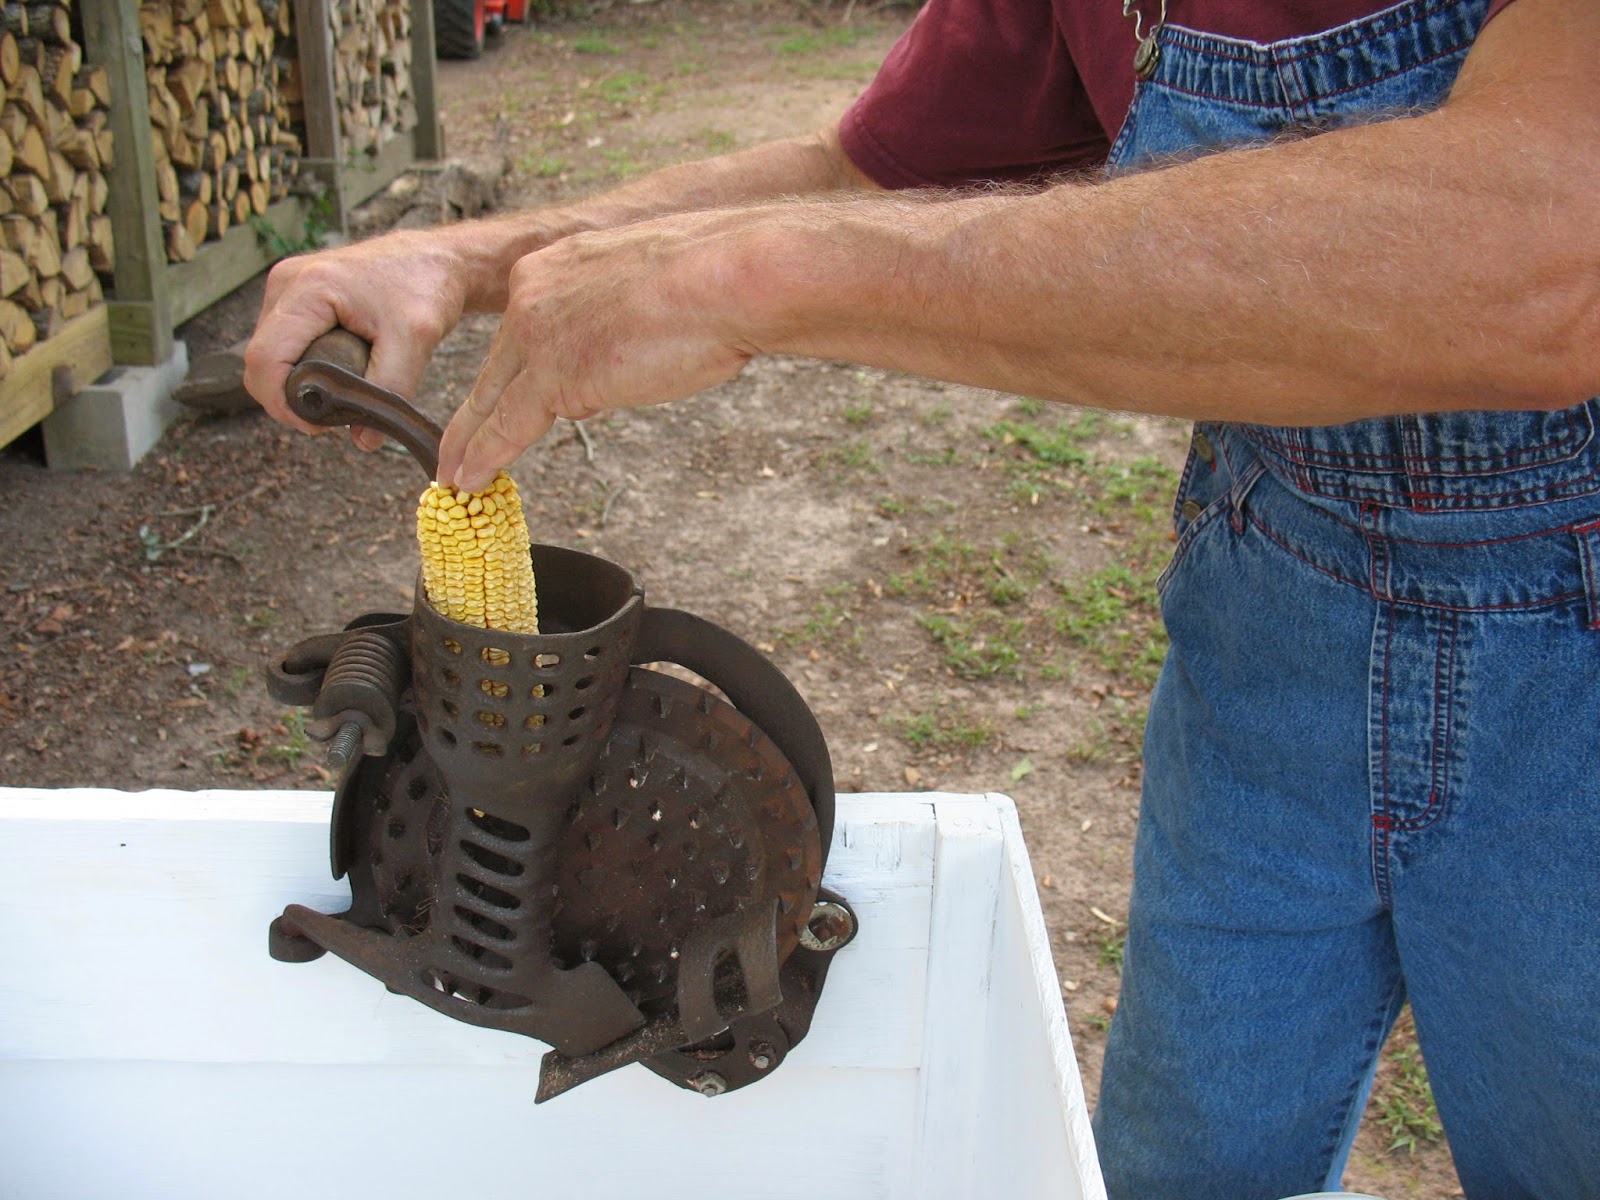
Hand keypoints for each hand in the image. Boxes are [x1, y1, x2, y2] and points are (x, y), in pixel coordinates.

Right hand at [243, 230, 472, 450]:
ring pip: (268, 355)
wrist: (434, 260)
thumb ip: (389, 391)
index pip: (265, 359)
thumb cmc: (425, 289)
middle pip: (259, 360)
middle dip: (288, 398)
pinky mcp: (293, 298)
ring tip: (338, 397)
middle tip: (332, 419)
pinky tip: (334, 377)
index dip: (282, 403)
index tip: (319, 426)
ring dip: (294, 384)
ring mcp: (285, 288)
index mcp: (309, 288)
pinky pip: (281, 345)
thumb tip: (363, 440)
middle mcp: (286, 283)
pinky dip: (299, 368)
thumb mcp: (415, 342)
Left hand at [437, 215, 755, 491]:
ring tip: (455, 473)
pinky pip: (506, 424)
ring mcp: (540, 333)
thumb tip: (628, 354)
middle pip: (498, 365)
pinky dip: (483, 456)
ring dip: (470, 442)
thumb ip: (626, 315)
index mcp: (560, 264)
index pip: (527, 326)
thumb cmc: (719, 277)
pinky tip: (467, 479)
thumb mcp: (656, 285)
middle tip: (456, 445)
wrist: (733, 276)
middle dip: (477, 411)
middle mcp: (537, 292)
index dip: (517, 370)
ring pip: (492, 398)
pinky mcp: (554, 374)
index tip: (510, 394)